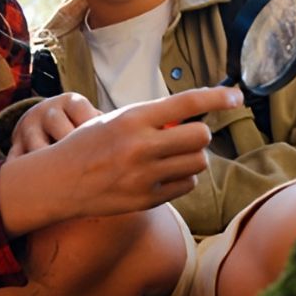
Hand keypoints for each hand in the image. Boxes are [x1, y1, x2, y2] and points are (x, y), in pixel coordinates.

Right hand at [0, 86, 243, 235]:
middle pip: (200, 137)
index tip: (236, 96)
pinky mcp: (147, 199)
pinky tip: (164, 175)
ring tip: (173, 157)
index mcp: (134, 118)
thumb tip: (194, 119)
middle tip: (186, 136)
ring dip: (193, 158)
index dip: (216, 98)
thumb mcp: (117, 120)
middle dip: (200, 136)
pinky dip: (183, 179)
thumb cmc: (89, 144)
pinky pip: (186, 185)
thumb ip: (153, 119)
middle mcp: (141, 146)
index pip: (186, 103)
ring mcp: (145, 175)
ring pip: (198, 163)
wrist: (59, 181)